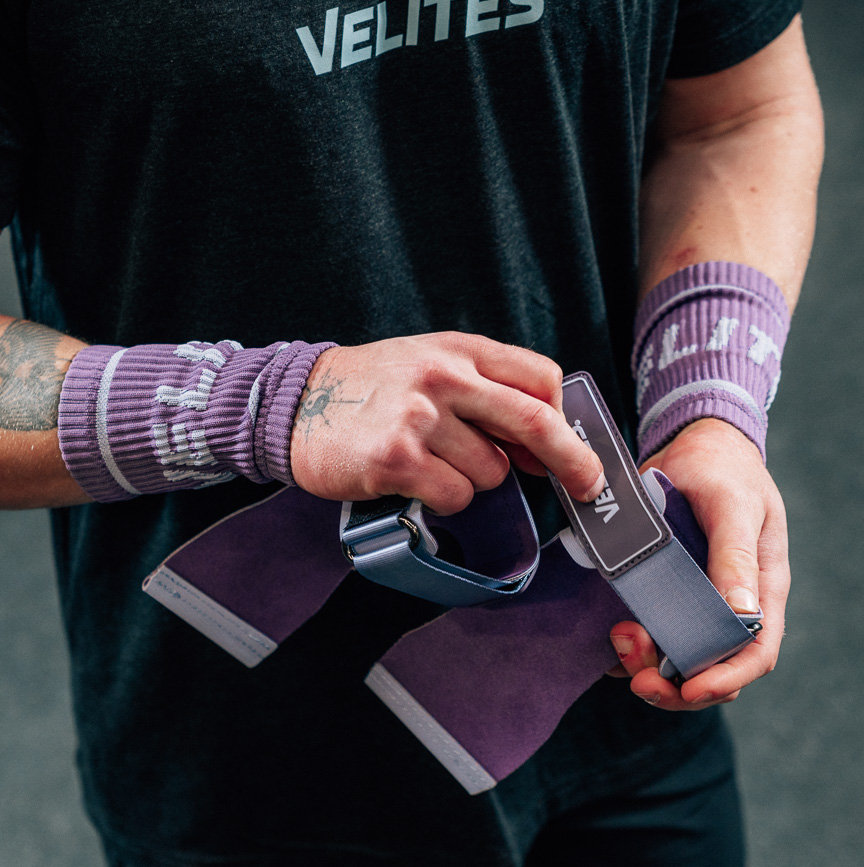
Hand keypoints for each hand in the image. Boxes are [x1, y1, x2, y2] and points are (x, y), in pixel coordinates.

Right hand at [289, 331, 604, 514]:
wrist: (294, 403)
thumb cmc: (367, 390)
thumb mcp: (427, 363)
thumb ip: (481, 390)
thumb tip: (538, 442)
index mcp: (459, 350)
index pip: (540, 377)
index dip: (564, 418)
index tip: (570, 446)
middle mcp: (444, 377)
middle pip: (535, 422)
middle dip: (572, 460)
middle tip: (590, 485)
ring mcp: (420, 417)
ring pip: (491, 473)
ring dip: (471, 480)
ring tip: (429, 461)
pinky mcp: (398, 458)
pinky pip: (455, 495)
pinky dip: (443, 498)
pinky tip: (413, 480)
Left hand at [608, 418, 789, 708]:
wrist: (690, 444)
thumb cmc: (722, 469)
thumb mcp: (731, 506)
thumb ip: (735, 557)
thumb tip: (743, 615)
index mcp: (760, 588)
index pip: (756, 653)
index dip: (726, 680)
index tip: (690, 690)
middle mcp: (730, 603)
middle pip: (712, 668)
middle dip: (674, 685)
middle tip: (635, 677)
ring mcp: (694, 600)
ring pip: (675, 658)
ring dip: (645, 664)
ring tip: (618, 639)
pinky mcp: (661, 592)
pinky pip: (648, 633)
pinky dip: (627, 647)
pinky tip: (607, 636)